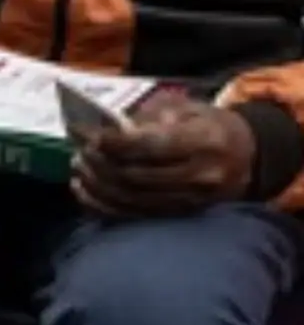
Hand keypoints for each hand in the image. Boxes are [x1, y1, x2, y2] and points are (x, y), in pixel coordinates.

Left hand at [72, 97, 253, 217]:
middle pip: (135, 176)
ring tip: (78, 166)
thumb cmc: (208, 125)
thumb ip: (148, 117)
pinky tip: (84, 190)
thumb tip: (106, 129)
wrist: (247, 156)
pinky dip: (102, 205)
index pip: (150, 146)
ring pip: (131, 199)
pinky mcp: (181, 217)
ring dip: (96, 184)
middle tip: (79, 149)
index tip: (90, 134)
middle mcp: (200, 176)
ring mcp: (191, 202)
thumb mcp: (185, 107)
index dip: (113, 142)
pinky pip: (134, 216)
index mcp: (203, 142)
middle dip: (99, 163)